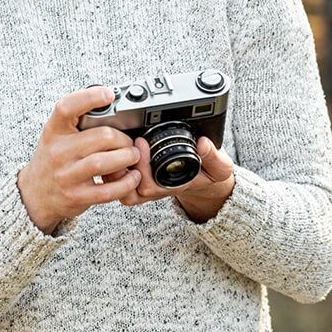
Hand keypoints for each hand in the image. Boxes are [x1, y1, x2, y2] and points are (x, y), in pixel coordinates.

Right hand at [16, 86, 142, 234]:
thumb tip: (109, 105)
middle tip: (128, 142)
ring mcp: (67, 175)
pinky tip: (131, 177)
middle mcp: (58, 152)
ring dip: (127, 158)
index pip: (66, 107)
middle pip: (101, 137)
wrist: (34, 194)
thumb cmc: (51, 160)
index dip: (89, 98)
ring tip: (132, 157)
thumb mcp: (55, 136)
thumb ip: (75, 122)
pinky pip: (108, 190)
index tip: (108, 94)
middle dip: (124, 138)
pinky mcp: (77, 196)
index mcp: (53, 131)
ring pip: (104, 162)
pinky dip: (127, 183)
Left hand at [120, 136, 235, 222]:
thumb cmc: (207, 172)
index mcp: (170, 187)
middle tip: (125, 141)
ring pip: (117, 186)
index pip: (147, 186)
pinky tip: (117, 150)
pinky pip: (114, 181)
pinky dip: (112, 166)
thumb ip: (214, 157)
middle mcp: (153, 190)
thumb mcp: (219, 167)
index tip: (142, 141)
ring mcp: (141, 187)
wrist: (201, 179)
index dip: (141, 165)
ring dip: (115, 166)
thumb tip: (203, 144)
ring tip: (119, 145)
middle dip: (123, 163)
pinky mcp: (133, 181)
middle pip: (127, 188)